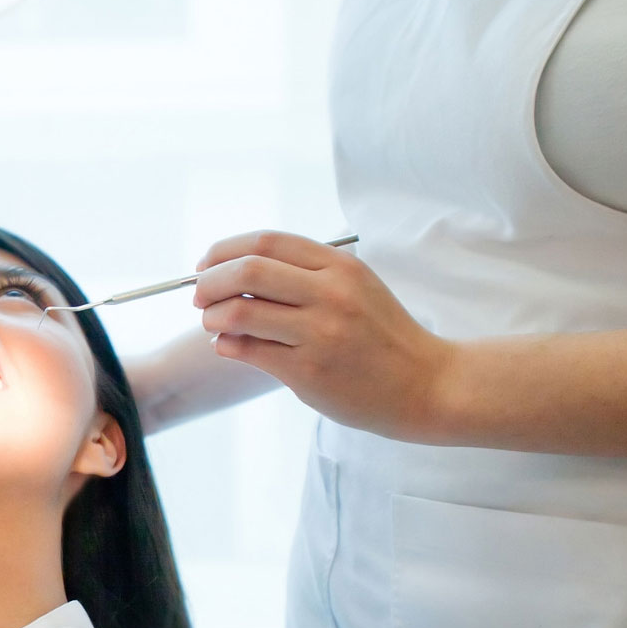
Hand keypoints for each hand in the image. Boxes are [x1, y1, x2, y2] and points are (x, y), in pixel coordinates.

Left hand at [193, 231, 459, 442]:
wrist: (427, 385)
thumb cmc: (383, 335)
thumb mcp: (355, 287)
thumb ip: (305, 274)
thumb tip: (235, 269)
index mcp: (339, 266)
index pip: (265, 242)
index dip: (225, 250)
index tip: (206, 264)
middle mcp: (330, 294)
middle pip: (246, 271)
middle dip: (209, 281)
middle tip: (199, 295)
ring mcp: (320, 333)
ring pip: (240, 313)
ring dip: (212, 316)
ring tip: (212, 323)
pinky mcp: (309, 371)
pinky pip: (249, 351)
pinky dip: (226, 345)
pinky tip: (227, 345)